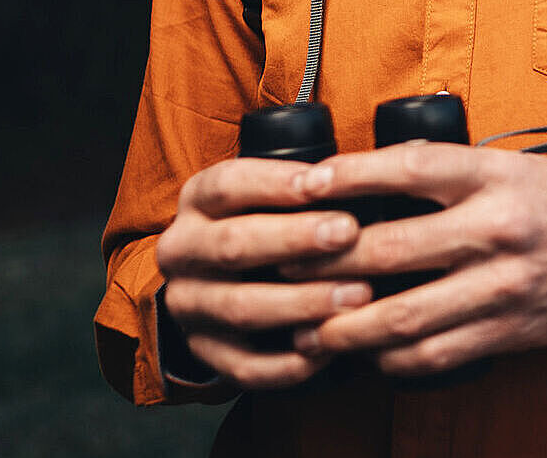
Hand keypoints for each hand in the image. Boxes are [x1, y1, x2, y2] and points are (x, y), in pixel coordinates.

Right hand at [155, 157, 374, 388]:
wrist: (220, 280)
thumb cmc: (268, 222)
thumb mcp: (272, 194)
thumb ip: (306, 188)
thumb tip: (364, 180)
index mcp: (198, 201)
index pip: (227, 184)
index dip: (274, 183)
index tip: (323, 181)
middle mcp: (183, 251)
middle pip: (232, 244)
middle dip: (294, 239)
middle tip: (348, 233)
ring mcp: (189, 305)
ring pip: (240, 307)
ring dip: (302, 303)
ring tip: (358, 294)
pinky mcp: (204, 352)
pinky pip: (243, 366)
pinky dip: (288, 363)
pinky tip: (329, 349)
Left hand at [284, 143, 546, 376]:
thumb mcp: (516, 166)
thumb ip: (453, 173)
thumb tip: (372, 175)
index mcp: (498, 177)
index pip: (408, 169)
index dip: (348, 177)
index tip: (304, 185)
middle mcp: (500, 229)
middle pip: (391, 249)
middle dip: (326, 264)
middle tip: (282, 269)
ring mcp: (505, 285)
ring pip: (404, 316)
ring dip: (345, 328)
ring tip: (307, 329)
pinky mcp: (510, 331)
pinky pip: (436, 355)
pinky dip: (392, 360)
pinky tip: (369, 354)